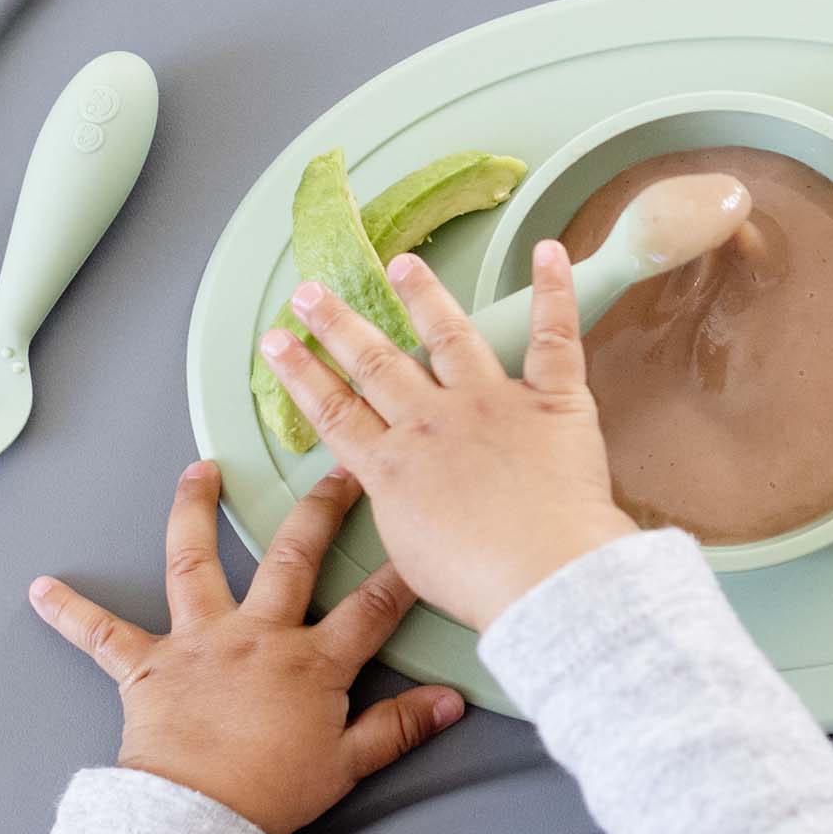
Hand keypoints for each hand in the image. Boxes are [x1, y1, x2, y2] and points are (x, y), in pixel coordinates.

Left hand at [28, 462, 463, 833]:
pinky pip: (102, 634)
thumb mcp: (348, 764)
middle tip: (336, 471)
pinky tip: (42, 588)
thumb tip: (451, 702)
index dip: (402, 572)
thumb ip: (400, 726)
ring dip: (192, 511)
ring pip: (195, 562)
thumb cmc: (269, 795)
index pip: (372, 606)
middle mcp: (257, 634)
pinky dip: (71, 612)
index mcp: (311, 660)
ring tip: (196, 471)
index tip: (419, 536)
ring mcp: (199, 642)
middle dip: (320, 509)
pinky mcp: (146, 665)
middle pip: (294, 556)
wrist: (193, 820)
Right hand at [257, 241, 635, 634]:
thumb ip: (400, 509)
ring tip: (403, 265)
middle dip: (338, 325)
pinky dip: (554, 290)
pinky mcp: (552, 399)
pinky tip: (549, 251)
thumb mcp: (411, 555)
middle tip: (310, 292)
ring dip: (424, 296)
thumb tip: (400, 492)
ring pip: (449, 335)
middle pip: (376, 364)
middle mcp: (433, 422)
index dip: (302, 375)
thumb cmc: (480, 582)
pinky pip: (554, 335)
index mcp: (394, 467)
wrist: (541, 575)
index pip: (336, 412)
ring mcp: (491, 403)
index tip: (278, 344)